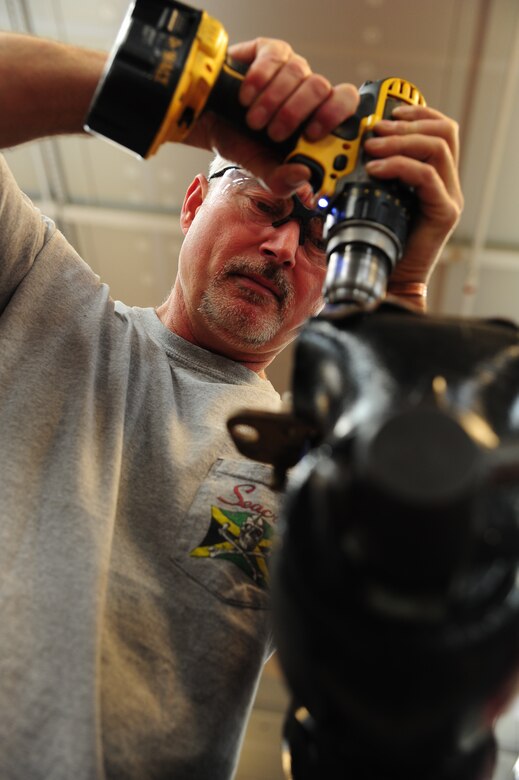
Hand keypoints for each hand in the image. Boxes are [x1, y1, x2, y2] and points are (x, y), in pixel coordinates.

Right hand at [185, 37, 358, 195]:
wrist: (209, 125)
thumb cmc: (242, 143)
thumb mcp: (262, 170)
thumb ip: (283, 181)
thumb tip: (304, 176)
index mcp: (315, 117)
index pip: (345, 103)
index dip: (335, 115)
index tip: (313, 133)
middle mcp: (307, 89)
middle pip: (321, 86)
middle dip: (295, 114)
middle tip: (273, 133)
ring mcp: (289, 66)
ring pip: (298, 71)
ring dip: (272, 102)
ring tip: (254, 121)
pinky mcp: (268, 50)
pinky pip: (275, 57)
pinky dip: (259, 80)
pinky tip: (246, 97)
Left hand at [363, 105, 462, 299]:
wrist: (383, 280)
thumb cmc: (372, 241)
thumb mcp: (364, 199)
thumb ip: (362, 174)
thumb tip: (336, 152)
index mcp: (432, 174)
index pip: (438, 129)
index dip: (417, 112)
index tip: (387, 111)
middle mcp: (445, 183)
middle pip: (444, 131)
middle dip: (408, 122)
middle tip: (376, 129)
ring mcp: (447, 197)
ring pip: (439, 148)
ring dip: (402, 140)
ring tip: (373, 147)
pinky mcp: (444, 213)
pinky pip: (428, 177)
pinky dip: (401, 166)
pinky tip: (376, 169)